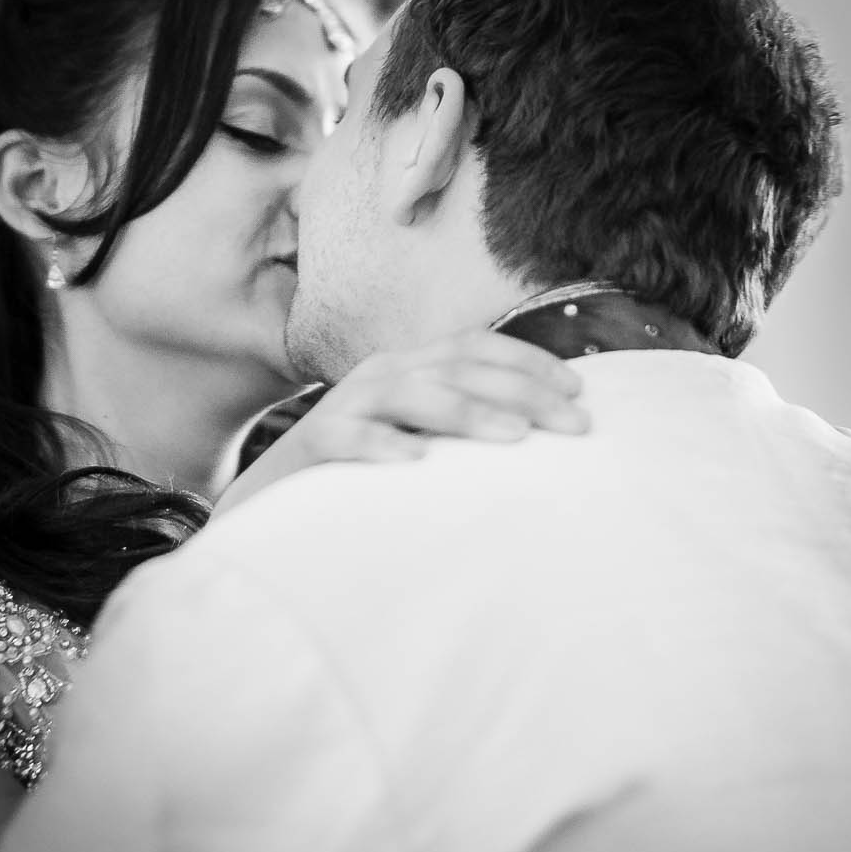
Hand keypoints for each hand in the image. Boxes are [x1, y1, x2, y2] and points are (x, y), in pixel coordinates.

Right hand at [215, 329, 588, 516]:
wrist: (270, 503)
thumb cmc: (361, 475)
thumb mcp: (417, 440)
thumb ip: (463, 430)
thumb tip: (541, 438)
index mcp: (410, 368)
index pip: (474, 347)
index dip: (528, 361)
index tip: (580, 390)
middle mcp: (381, 376)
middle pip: (456, 367)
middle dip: (522, 391)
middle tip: (576, 425)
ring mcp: (344, 406)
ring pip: (410, 393)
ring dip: (466, 411)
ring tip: (516, 437)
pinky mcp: (309, 444)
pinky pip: (345, 437)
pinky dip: (380, 445)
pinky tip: (415, 462)